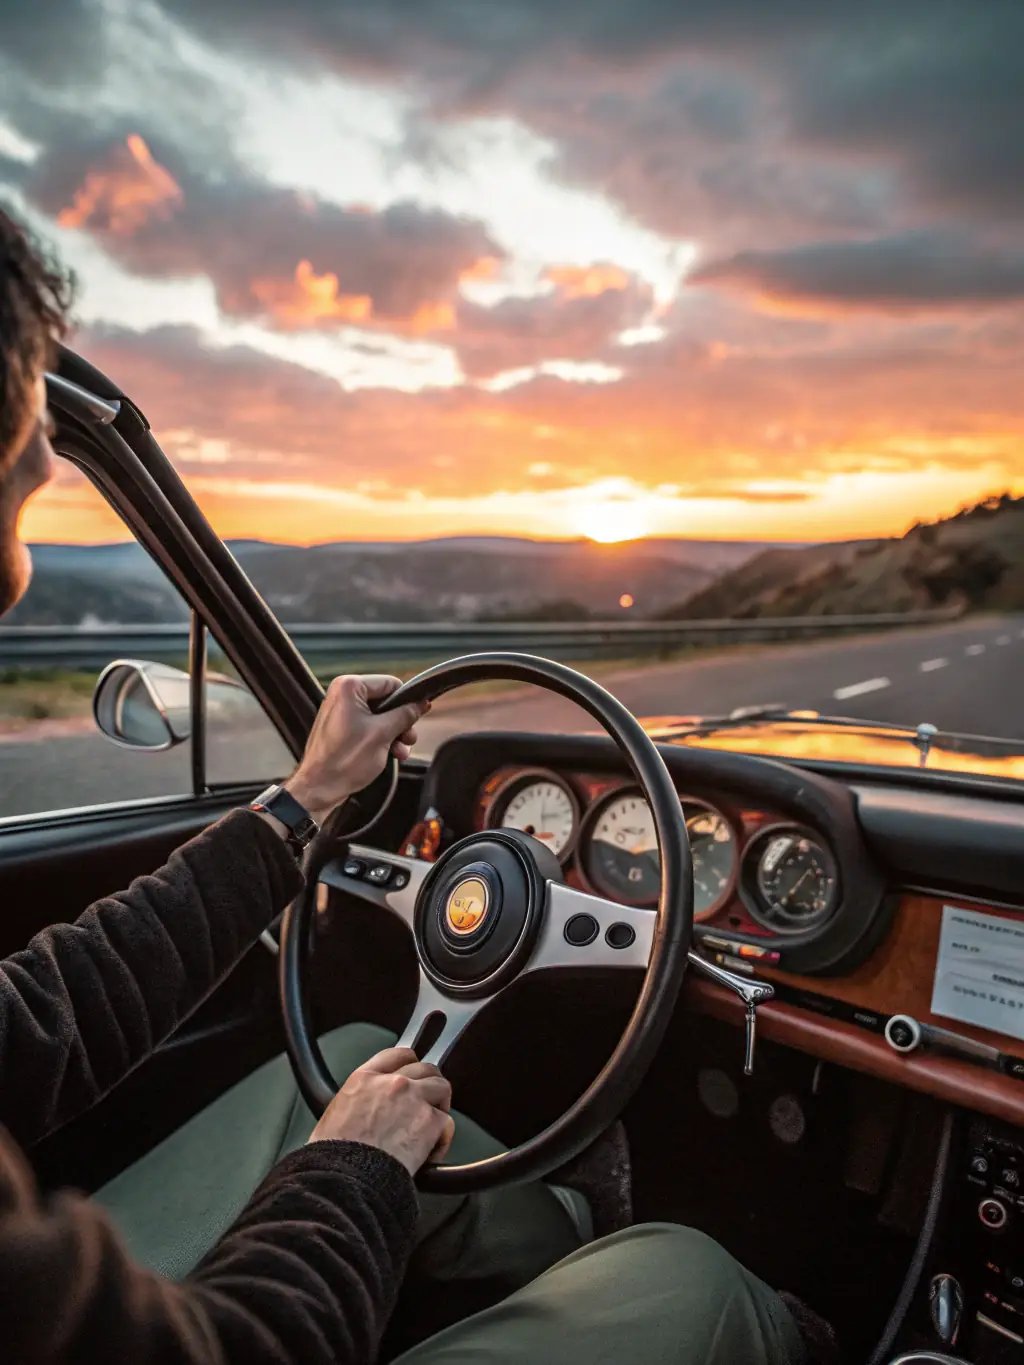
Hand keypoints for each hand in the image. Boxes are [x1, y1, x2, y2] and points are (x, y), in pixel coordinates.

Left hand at [284, 674, 427, 824]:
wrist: (320, 787)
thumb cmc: (346, 760)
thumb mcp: (383, 734)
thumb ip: (405, 715)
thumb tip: (420, 704)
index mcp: (349, 687)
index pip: (390, 684)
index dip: (407, 701)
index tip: (418, 717)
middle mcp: (342, 694)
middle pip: (386, 701)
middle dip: (401, 722)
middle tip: (409, 739)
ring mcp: (341, 712)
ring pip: (379, 716)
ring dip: (394, 733)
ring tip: (401, 752)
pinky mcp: (341, 728)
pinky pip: (368, 726)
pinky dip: (381, 738)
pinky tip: (392, 754)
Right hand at [308, 1047, 455, 1174]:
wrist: (346, 1177)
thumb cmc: (334, 1156)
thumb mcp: (334, 1115)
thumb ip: (357, 1103)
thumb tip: (365, 1115)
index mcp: (364, 1079)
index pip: (396, 1056)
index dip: (408, 1064)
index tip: (411, 1074)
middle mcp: (392, 1083)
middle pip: (424, 1069)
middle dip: (427, 1084)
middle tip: (425, 1103)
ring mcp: (414, 1099)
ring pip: (441, 1088)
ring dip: (439, 1104)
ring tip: (432, 1124)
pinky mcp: (430, 1122)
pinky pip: (448, 1122)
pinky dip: (443, 1137)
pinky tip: (432, 1151)